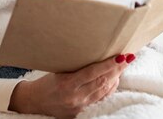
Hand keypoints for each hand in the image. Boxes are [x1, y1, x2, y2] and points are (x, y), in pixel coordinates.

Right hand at [8, 54, 133, 118]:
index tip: (120, 56)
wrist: (34, 102)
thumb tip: (94, 51)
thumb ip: (75, 65)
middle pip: (102, 82)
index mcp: (67, 83)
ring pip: (104, 91)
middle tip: (128, 57)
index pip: (93, 73)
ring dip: (116, 78)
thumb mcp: (57, 70)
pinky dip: (109, 88)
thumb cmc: (46, 82)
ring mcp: (80, 105)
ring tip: (123, 65)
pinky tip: (114, 79)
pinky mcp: (82, 111)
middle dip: (117, 69)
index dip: (109, 64)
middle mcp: (75, 96)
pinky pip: (100, 99)